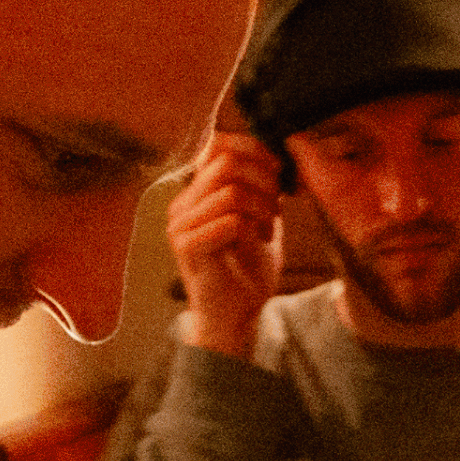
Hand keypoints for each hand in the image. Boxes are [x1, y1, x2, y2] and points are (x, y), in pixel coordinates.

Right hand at [167, 130, 284, 359]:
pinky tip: (261, 243)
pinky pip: (228, 222)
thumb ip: (262, 188)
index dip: (253, 149)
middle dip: (264, 180)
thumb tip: (278, 156)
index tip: (278, 171)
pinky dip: (252, 230)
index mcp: (198, 192)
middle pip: (226, 163)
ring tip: (269, 229)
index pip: (217, 145)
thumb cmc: (248, 269)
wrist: (236, 315)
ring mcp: (181, 225)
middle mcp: (183, 203)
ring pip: (231, 192)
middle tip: (277, 206)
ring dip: (262, 208)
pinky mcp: (187, 247)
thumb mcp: (261, 218)